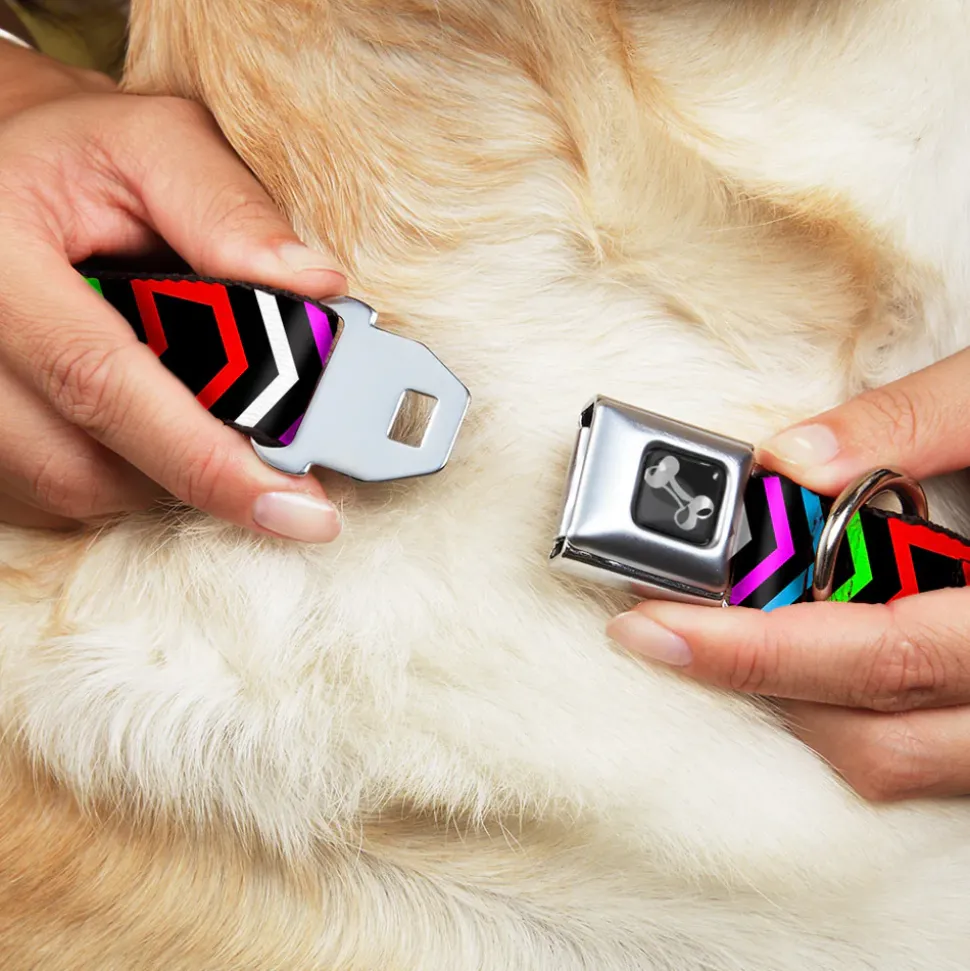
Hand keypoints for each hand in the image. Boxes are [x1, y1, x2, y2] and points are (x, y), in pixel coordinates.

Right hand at [0, 44, 345, 539]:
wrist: (4, 176)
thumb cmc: (79, 157)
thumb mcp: (153, 145)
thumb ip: (229, 209)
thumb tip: (316, 287)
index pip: (102, 382)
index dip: (207, 459)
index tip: (299, 506)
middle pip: (86, 464)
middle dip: (202, 475)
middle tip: (285, 473)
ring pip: (76, 490)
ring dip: (166, 475)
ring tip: (213, 418)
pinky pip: (57, 495)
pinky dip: (127, 475)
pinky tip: (157, 425)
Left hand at [608, 348, 969, 801]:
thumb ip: (912, 422)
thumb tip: (789, 459)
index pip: (878, 652)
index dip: (755, 649)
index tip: (654, 623)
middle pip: (876, 734)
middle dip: (754, 681)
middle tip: (662, 627)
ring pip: (902, 763)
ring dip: (802, 707)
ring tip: (729, 637)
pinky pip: (931, 757)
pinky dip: (857, 716)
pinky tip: (812, 657)